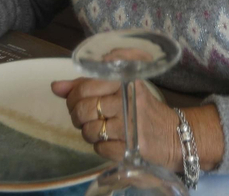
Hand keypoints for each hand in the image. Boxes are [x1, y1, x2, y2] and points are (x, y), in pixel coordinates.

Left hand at [53, 77, 180, 167]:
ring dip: (89, 133)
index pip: (84, 85)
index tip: (78, 99)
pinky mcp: (132, 146)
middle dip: (77, 116)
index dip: (73, 95)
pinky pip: (99, 148)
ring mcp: (130, 124)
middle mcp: (128, 99)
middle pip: (83, 108)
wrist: (173, 135)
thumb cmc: (141, 109)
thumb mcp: (118, 89)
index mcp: (125, 80)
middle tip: (86, 117)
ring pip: (89, 130)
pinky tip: (112, 141)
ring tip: (101, 129)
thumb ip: (85, 85)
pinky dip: (101, 147)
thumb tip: (55, 87)